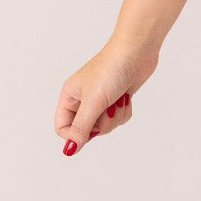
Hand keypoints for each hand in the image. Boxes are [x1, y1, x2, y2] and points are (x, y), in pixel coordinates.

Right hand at [55, 39, 159, 155]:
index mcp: (70, 96)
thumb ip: (81, 127)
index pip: (62, 127)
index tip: (91, 128)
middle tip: (107, 108)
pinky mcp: (117, 99)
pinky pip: (118, 119)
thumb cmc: (112, 69)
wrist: (138, 50)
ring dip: (115, 117)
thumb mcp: (93, 101)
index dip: (75, 134)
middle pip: (86, 130)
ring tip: (118, 99)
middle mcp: (83, 99)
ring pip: (104, 126)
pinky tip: (126, 96)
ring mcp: (101, 99)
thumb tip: (69, 150)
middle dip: (101, 123)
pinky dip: (124, 111)